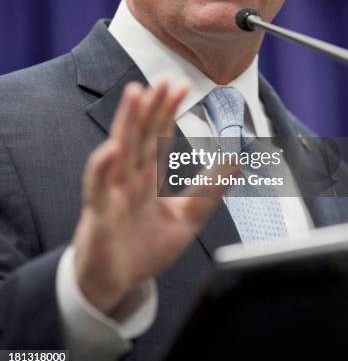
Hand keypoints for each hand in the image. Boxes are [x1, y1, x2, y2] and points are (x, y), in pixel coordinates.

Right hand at [73, 79, 234, 315]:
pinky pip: (99, 187)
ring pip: (121, 150)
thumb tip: (236, 162)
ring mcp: (114, 191)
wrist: (118, 282)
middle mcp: (131, 177)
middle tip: (163, 78)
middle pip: (141, 134)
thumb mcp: (186, 218)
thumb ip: (207, 191)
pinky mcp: (100, 212)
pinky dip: (103, 168)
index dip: (170, 111)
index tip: (182, 86)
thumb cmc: (146, 247)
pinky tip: (111, 149)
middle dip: (152, 106)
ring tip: (136, 93)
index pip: (159, 136)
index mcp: (149, 176)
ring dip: (127, 122)